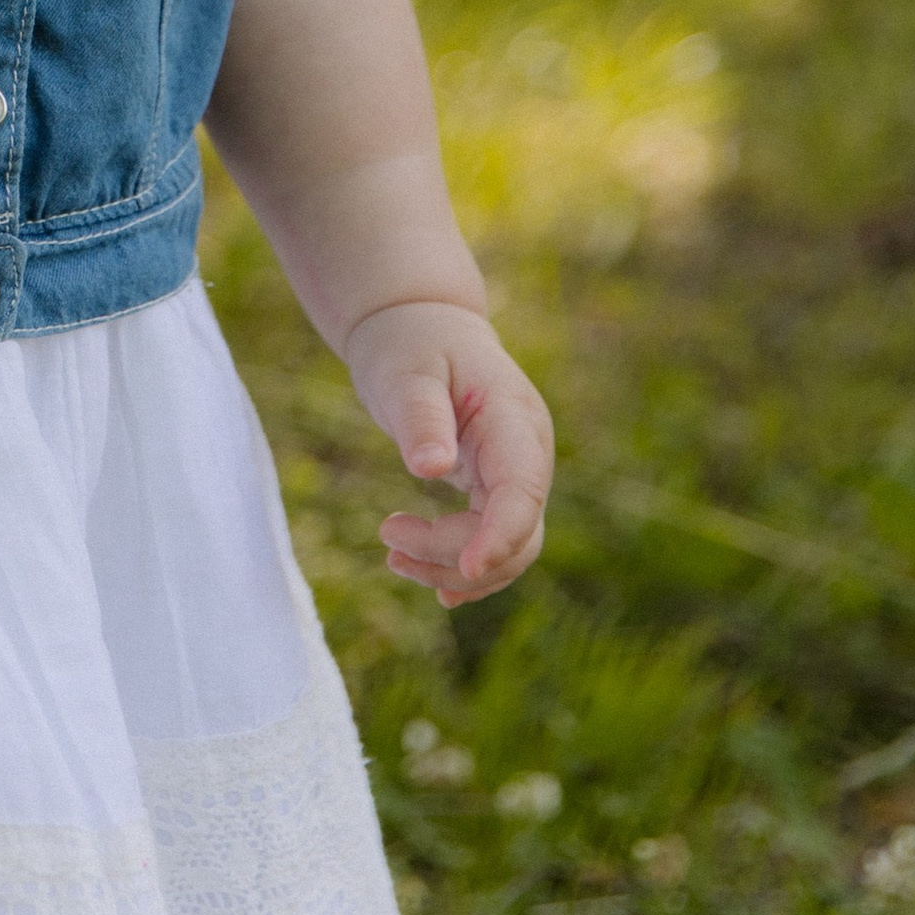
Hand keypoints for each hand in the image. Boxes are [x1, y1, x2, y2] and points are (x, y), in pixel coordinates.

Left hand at [345, 300, 552, 607]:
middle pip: (515, 531)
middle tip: (388, 535)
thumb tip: (430, 469)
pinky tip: (434, 587)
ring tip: (393, 557)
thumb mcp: (406, 370)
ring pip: (505, 547)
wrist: (420, 326)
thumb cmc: (412, 342)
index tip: (465, 567)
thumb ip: (420, 416)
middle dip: (455, 553)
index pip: (523, 489)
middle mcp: (526, 453)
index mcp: (514, 418)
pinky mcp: (494, 487)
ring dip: (453, 567)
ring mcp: (515, 473)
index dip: (500, 535)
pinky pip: (491, 540)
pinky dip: (462, 566)